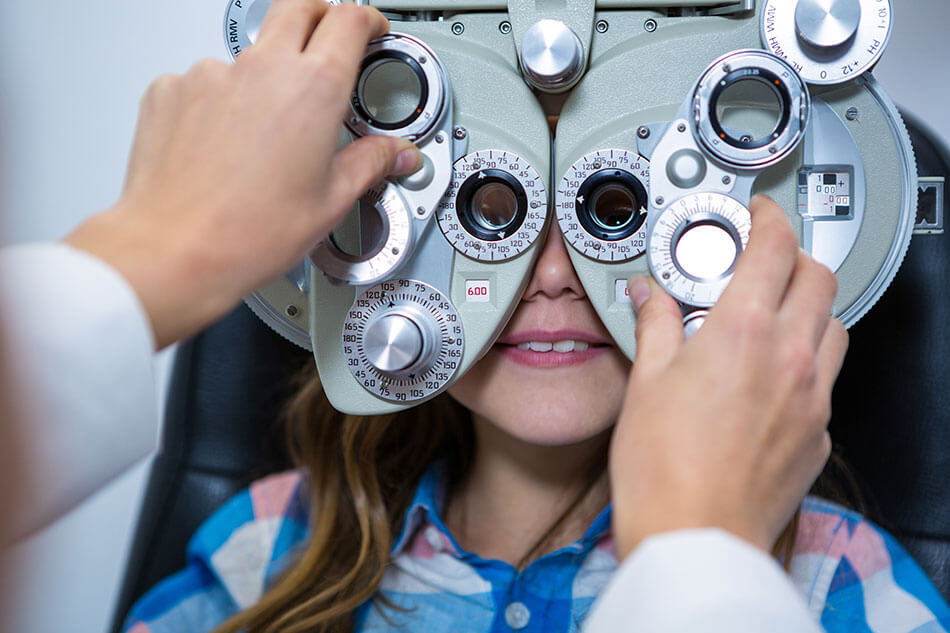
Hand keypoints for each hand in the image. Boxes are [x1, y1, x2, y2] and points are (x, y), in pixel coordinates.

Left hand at [65, 0, 421, 347]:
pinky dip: (221, 101)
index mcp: (313, 89)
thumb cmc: (248, 232)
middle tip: (330, 41)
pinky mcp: (171, 89)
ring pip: (249, 53)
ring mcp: (210, 75)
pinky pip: (204, 80)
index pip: (349, 21)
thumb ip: (372, 163)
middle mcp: (261, 69)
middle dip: (321, 16)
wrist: (175, 250)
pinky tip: (225, 145)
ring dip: (266, 76)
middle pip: (298, 8)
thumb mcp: (332, 200)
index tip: (372, 30)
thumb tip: (397, 154)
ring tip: (267, 131)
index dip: (368, 20)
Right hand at [610, 194, 848, 557]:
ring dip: (810, 308)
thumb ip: (654, 325)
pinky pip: (827, 381)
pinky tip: (772, 379)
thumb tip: (648, 297)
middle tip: (761, 262)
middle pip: (819, 279)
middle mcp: (788, 359)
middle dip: (794, 257)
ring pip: (836, 327)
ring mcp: (811, 399)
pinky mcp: (818, 436)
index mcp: (742, 333)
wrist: (693, 535)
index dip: (768, 219)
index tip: (757, 215)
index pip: (775, 248)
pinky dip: (807, 362)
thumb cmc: (662, 468)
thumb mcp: (645, 381)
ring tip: (771, 318)